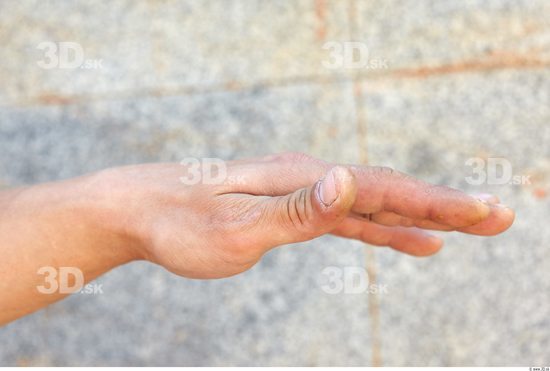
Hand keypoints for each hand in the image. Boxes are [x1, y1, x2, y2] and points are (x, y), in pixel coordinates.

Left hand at [95, 152, 514, 278]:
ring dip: (423, 217)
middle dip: (446, 207)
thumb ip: (296, 210)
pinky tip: (409, 239)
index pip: (382, 191)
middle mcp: (310, 180)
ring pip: (375, 205)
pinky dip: (385, 230)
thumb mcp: (237, 227)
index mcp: (303, 180)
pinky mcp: (294, 210)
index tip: (485, 213)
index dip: (437, 204)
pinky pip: (351, 220)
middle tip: (500, 217)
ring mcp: (304, 194)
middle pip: (390, 193)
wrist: (142, 209)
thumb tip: (346, 180)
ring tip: (468, 228)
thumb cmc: (183, 224)